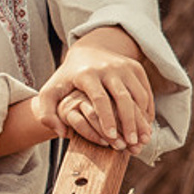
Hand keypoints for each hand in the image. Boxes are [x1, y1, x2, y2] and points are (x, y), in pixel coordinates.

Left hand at [36, 41, 156, 149]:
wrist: (89, 50)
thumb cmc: (69, 78)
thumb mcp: (51, 92)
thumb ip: (47, 114)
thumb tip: (61, 133)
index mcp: (87, 74)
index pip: (100, 99)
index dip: (106, 119)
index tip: (111, 137)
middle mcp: (108, 68)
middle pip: (123, 98)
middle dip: (128, 122)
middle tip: (131, 143)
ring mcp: (124, 66)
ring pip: (138, 95)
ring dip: (142, 118)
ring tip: (142, 138)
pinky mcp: (136, 68)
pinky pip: (145, 91)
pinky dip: (147, 109)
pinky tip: (145, 126)